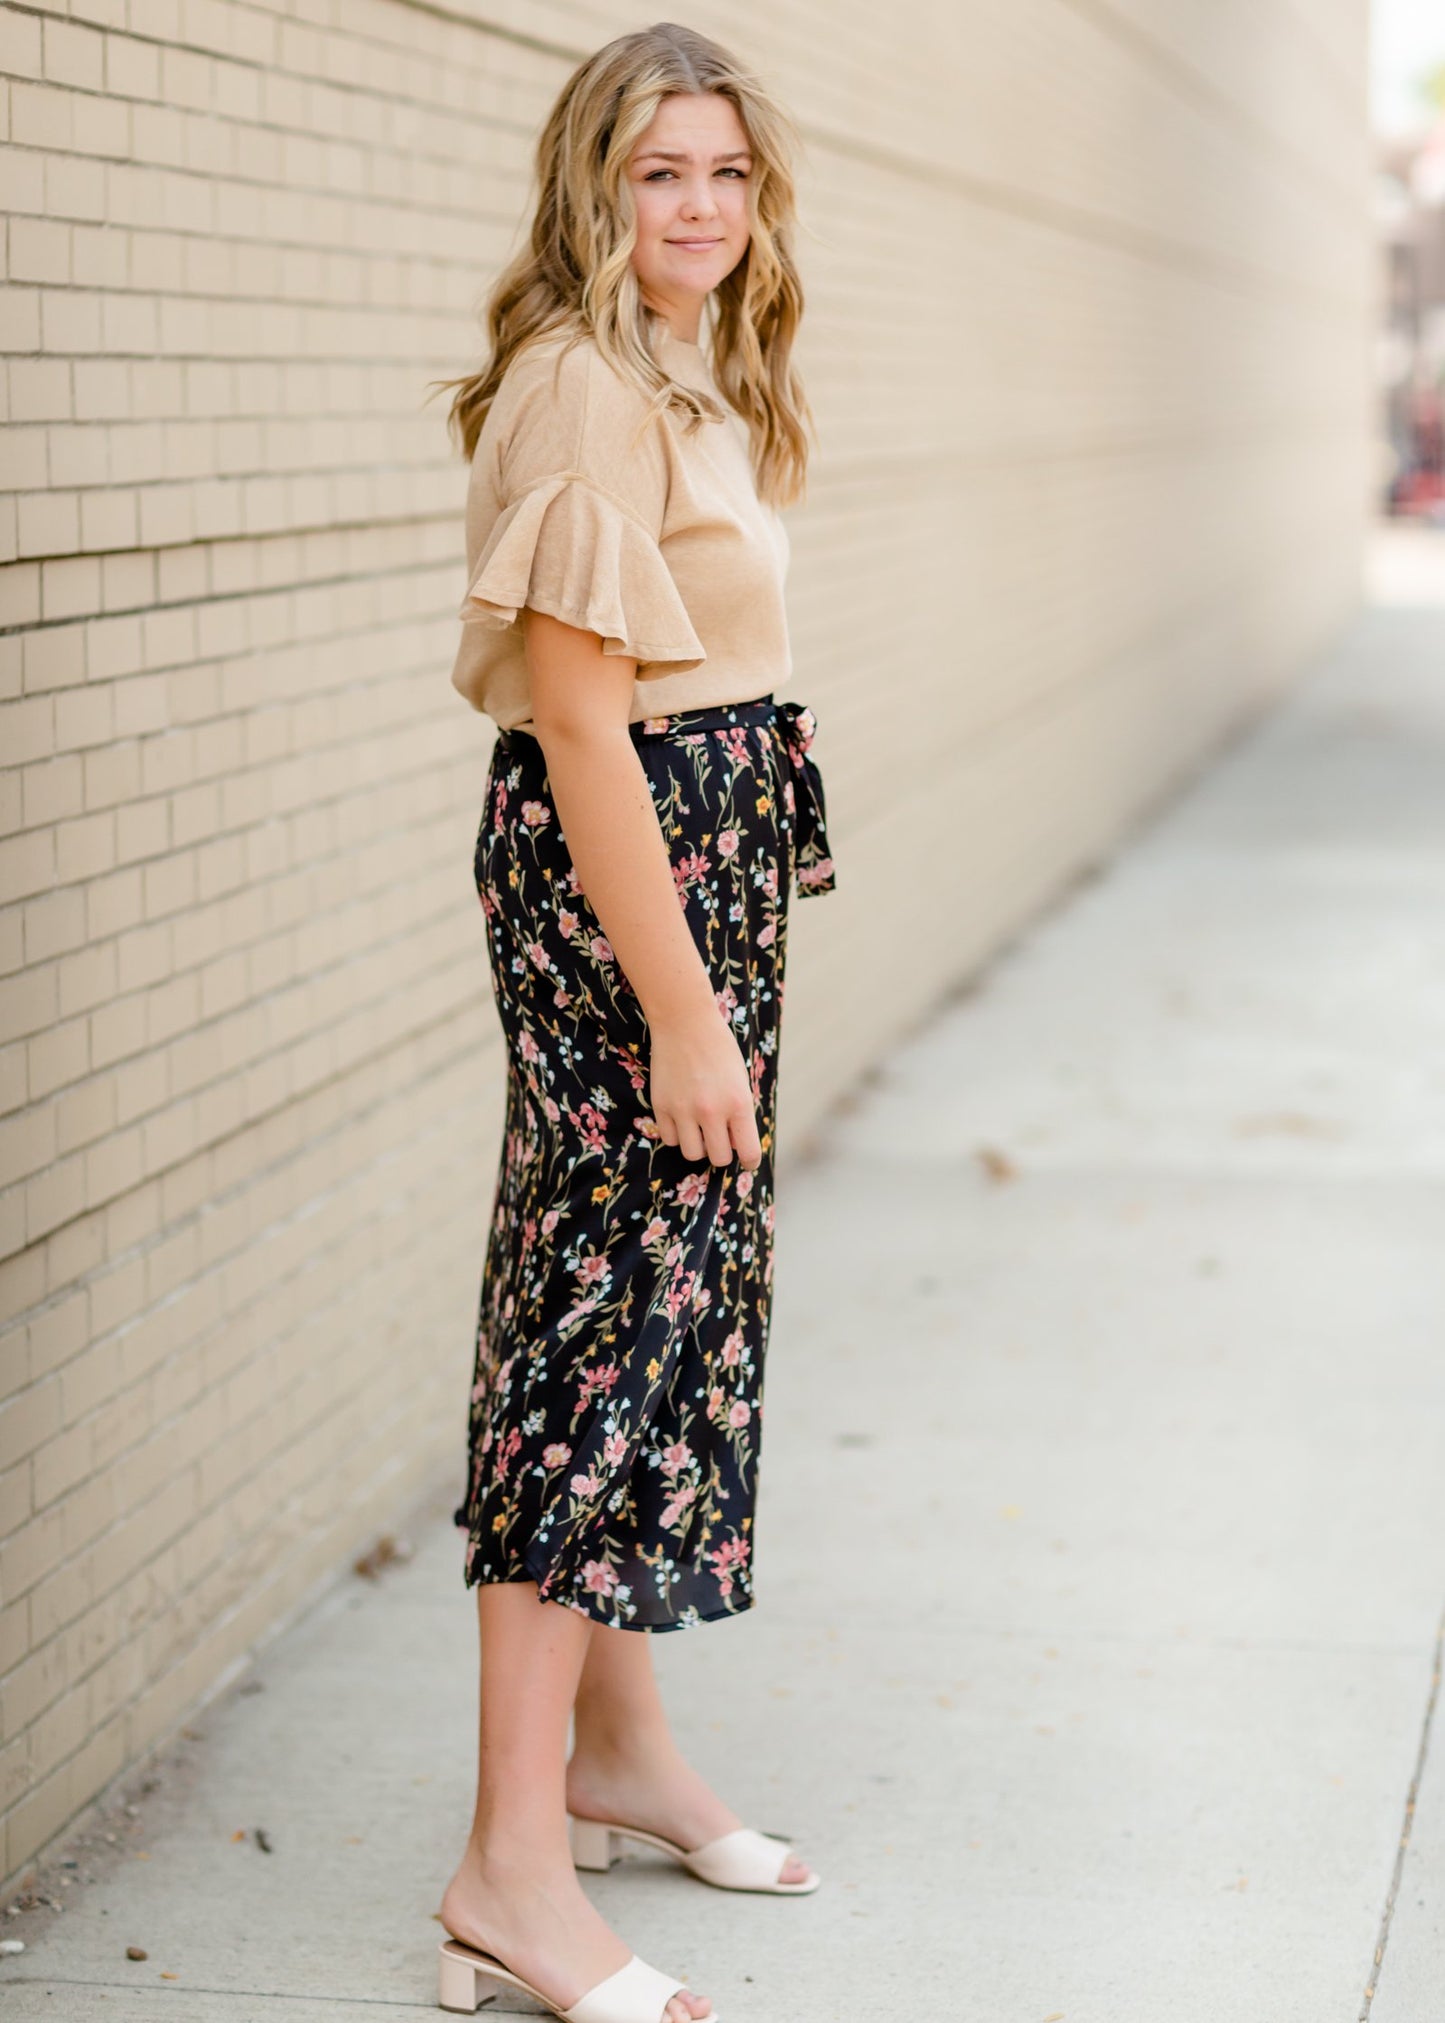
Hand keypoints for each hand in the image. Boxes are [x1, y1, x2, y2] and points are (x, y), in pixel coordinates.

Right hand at [650, 1010, 761, 1168]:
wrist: (685, 1022)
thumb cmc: (719, 1050)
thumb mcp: (740, 1080)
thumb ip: (739, 1113)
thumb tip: (734, 1146)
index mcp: (738, 1103)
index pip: (749, 1152)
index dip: (750, 1160)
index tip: (747, 1158)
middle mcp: (711, 1110)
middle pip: (718, 1158)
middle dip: (721, 1151)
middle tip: (720, 1137)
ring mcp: (683, 1109)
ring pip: (691, 1153)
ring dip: (698, 1145)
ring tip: (699, 1126)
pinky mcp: (661, 1105)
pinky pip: (669, 1139)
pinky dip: (677, 1133)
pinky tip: (682, 1116)